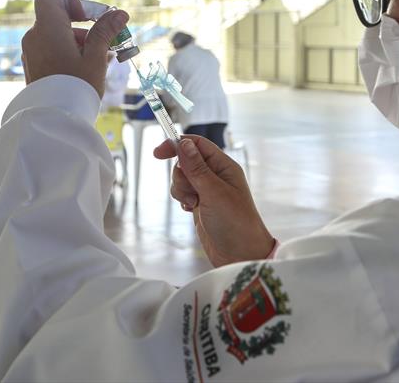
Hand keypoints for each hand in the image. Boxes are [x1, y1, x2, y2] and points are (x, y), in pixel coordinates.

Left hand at [21, 0, 129, 97]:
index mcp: (48, 28)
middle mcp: (35, 36)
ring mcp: (31, 51)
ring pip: (57, 35)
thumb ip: (105, 32)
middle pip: (59, 17)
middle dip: (83, 27)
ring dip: (79, 43)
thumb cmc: (76, 87)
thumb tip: (120, 14)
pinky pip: (51, 49)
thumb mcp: (96, 58)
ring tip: (99, 63)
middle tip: (105, 44)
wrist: (54, 120)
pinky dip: (68, 53)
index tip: (86, 17)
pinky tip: (86, 71)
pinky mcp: (33, 65)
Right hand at [154, 136, 273, 266]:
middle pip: (185, 161)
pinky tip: (191, 210)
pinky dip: (182, 200)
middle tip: (193, 192)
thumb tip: (183, 143)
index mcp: (224, 166)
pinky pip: (183, 193)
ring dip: (181, 190)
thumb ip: (196, 168)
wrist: (240, 254)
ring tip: (194, 204)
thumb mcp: (214, 192)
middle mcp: (216, 175)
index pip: (197, 145)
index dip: (177, 145)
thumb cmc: (236, 223)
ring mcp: (207, 190)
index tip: (158, 153)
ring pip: (182, 179)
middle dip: (181, 176)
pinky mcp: (201, 204)